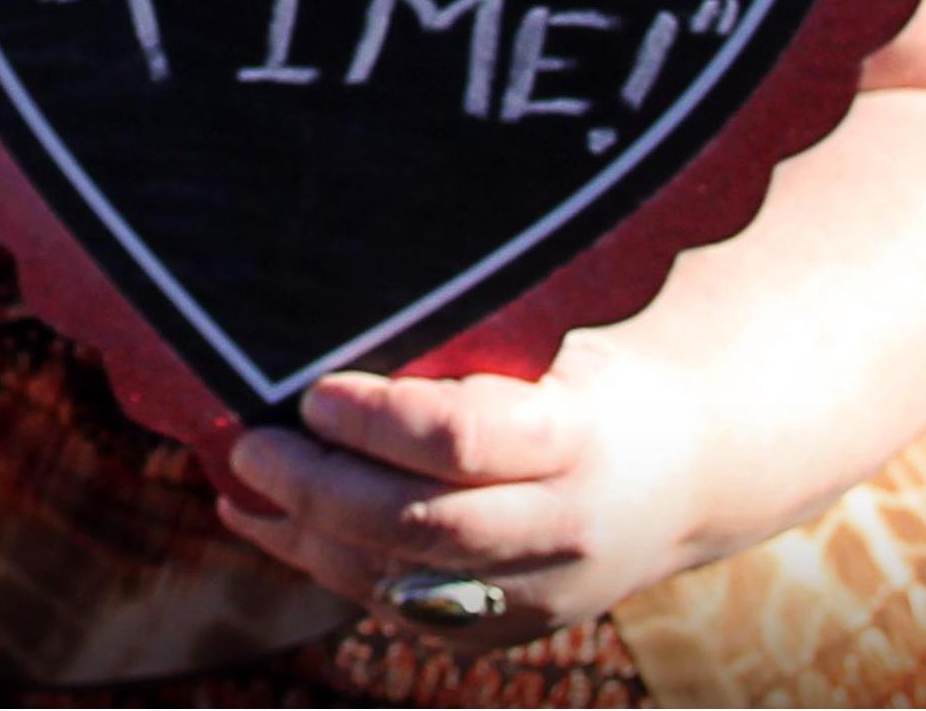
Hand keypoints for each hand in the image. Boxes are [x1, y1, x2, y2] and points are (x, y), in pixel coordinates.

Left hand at [217, 342, 707, 647]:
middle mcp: (561, 529)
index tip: (314, 393)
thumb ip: (462, 338)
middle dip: (321, 489)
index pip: (459, 441)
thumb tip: (333, 294)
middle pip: (422, 525)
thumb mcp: (548, 338)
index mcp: (574, 437)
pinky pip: (400, 611)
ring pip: (401, 582)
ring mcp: (539, 595)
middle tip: (252, 446)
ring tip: (240, 485)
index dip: (376, 421)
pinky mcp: (508, 631)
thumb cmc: (585, 376)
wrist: (685, 473)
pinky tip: (266, 526)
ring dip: (307, 537)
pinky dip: (325, 567)